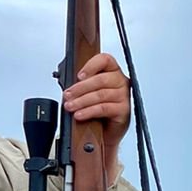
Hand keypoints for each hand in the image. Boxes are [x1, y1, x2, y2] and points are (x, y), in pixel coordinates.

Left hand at [64, 51, 130, 170]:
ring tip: (70, 106)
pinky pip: (104, 108)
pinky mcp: (124, 110)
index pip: (105, 60)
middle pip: (101, 79)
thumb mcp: (87, 93)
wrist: (106, 131)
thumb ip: (81, 85)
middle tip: (67, 95)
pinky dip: (89, 111)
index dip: (91, 65)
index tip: (79, 76)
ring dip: (82, 101)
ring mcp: (124, 95)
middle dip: (80, 88)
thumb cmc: (97, 108)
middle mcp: (120, 81)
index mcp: (111, 71)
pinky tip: (80, 114)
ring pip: (101, 94)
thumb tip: (67, 87)